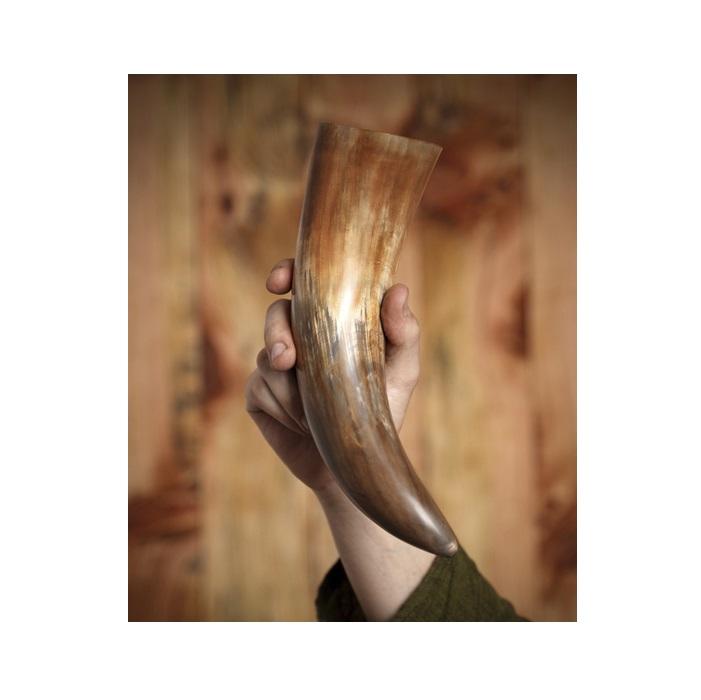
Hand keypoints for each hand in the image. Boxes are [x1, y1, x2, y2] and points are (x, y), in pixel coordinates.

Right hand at [245, 257, 420, 493]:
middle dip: (277, 333)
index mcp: (334, 322)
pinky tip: (300, 423)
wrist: (352, 468)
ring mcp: (277, 366)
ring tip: (314, 413)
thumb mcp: (402, 374)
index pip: (306, 284)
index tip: (281, 281)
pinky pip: (258, 387)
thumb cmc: (382, 415)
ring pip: (265, 356)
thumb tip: (398, 289)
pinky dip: (280, 407)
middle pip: (276, 314)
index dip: (288, 273)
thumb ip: (403, 333)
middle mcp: (303, 337)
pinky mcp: (260, 394)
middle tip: (287, 359)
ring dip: (290, 387)